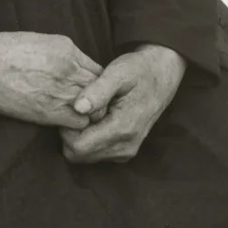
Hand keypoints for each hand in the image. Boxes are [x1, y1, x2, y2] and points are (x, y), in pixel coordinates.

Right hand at [0, 24, 102, 129]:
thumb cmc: (4, 50)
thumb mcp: (41, 42)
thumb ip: (63, 56)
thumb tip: (74, 69)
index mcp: (67, 49)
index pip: (98, 70)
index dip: (96, 83)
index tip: (88, 91)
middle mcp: (69, 69)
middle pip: (102, 89)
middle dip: (98, 100)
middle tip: (87, 107)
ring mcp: (61, 90)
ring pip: (94, 108)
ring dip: (88, 113)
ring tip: (76, 116)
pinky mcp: (50, 111)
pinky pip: (79, 122)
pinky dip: (76, 125)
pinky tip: (64, 123)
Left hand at [59, 43, 186, 164]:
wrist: (161, 77)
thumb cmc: (138, 71)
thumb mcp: (118, 72)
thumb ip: (98, 90)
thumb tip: (78, 107)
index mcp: (122, 129)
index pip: (79, 147)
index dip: (67, 129)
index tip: (70, 108)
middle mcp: (125, 146)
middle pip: (79, 155)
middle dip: (71, 134)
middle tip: (78, 108)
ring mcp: (126, 151)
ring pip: (86, 156)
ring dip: (80, 136)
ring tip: (88, 111)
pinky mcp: (125, 151)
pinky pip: (96, 153)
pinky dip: (89, 139)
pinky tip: (95, 118)